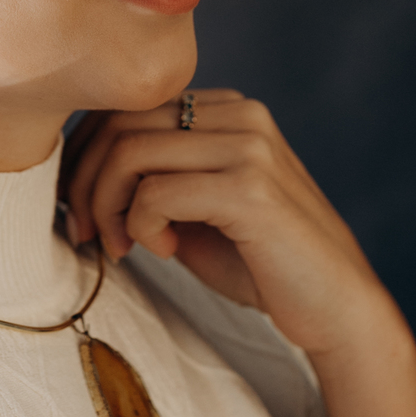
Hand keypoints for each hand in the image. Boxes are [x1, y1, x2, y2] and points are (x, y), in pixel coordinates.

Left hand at [62, 91, 402, 361]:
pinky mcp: (250, 188)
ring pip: (129, 152)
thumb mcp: (197, 211)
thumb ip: (153, 180)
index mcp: (229, 109)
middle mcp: (241, 114)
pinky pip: (156, 193)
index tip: (76, 206)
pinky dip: (141, 226)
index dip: (85, 153)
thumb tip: (78, 173)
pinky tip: (164, 251)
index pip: (128, 106)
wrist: (339, 311)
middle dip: (84, 180)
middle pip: (120, 122)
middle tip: (85, 234)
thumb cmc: (263, 266)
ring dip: (105, 206)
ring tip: (120, 246)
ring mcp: (249, 146)